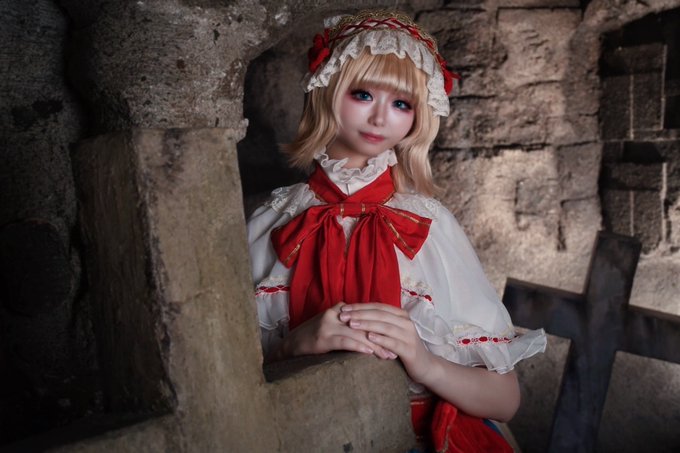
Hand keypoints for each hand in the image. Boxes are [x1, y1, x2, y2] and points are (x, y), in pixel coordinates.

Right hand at [276, 303, 393, 359]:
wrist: (290, 346)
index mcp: (340, 308)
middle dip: (381, 339)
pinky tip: (369, 352)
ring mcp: (328, 324)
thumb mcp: (334, 328)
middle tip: (395, 351)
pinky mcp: (322, 337)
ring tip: (387, 356)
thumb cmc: (315, 340)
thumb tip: (375, 337)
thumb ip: (351, 328)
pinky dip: (359, 346)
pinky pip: (345, 341)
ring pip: (357, 334)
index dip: (381, 330)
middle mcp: (335, 313)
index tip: (394, 341)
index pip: (366, 318)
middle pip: (364, 325)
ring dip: (374, 346)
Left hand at [339, 303, 434, 382]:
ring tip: (352, 324)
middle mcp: (406, 322)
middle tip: (343, 316)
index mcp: (401, 315)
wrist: (425, 366)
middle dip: (360, 314)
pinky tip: (369, 337)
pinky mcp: (410, 350)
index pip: (378, 307)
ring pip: (385, 326)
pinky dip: (381, 339)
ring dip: (367, 324)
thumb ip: (379, 324)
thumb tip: (355, 316)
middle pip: (380, 314)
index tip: (343, 308)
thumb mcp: (392, 332)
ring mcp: (409, 335)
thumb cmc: (403, 348)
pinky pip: (393, 342)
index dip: (360, 306)